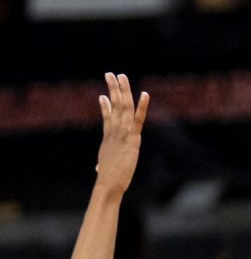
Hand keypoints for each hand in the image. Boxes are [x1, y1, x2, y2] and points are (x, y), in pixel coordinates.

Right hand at [95, 73, 149, 195]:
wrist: (109, 184)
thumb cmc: (108, 180)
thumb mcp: (104, 167)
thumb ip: (102, 165)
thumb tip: (97, 168)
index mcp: (108, 138)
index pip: (107, 118)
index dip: (105, 106)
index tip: (103, 96)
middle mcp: (114, 132)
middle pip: (113, 106)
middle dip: (113, 89)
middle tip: (112, 74)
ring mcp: (122, 133)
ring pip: (123, 107)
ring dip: (123, 90)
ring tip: (121, 76)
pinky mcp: (132, 138)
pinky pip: (138, 119)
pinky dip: (142, 106)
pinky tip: (145, 94)